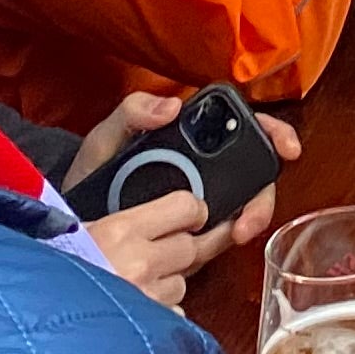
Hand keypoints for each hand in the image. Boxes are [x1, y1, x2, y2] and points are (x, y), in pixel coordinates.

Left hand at [68, 99, 298, 309]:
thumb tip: (172, 106)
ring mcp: (199, 203)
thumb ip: (132, 113)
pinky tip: (216, 247)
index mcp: (191, 139)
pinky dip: (224, 243)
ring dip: (250, 219)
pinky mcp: (188, 236)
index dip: (272, 134)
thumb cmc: (89, 171)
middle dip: (263, 195)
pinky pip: (216, 239)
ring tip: (235, 235)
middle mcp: (203, 170)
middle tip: (251, 217)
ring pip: (243, 208)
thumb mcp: (107, 138)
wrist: (69, 223)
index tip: (284, 149)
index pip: (243, 129)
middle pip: (253, 174)